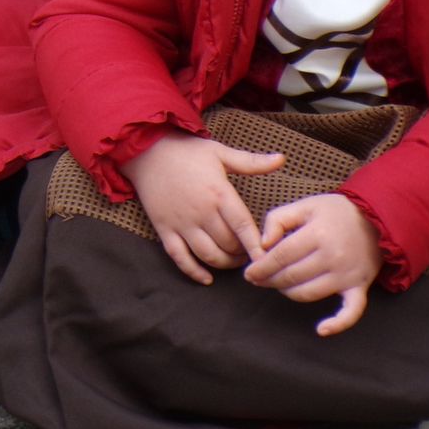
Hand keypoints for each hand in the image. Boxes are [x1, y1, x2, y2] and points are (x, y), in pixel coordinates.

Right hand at [122, 131, 284, 283]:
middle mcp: (201, 212)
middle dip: (243, 254)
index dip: (257, 246)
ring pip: (208, 255)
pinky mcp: (164, 228)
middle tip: (250, 253)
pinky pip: (179, 257)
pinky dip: (194, 271)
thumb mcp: (220, 152)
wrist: (145, 150)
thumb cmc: (186, 150)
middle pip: (228, 245)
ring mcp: (181, 223)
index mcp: (218, 193)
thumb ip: (252, 162)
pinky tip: (206, 278)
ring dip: (224, 264)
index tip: (268, 259)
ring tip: (233, 261)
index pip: (244, 227)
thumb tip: (282, 159)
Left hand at [244, 193, 380, 335]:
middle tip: (258, 279)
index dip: (261, 267)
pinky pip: (351, 312)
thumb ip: (278, 219)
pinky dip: (338, 324)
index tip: (249, 273)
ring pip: (309, 294)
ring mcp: (348, 275)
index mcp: (317, 234)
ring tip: (278, 286)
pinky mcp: (360, 287)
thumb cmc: (335, 212)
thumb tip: (263, 244)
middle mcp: (333, 256)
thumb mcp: (305, 205)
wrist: (377, 219)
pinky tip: (321, 330)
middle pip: (292, 276)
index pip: (281, 256)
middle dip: (269, 280)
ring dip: (288, 293)